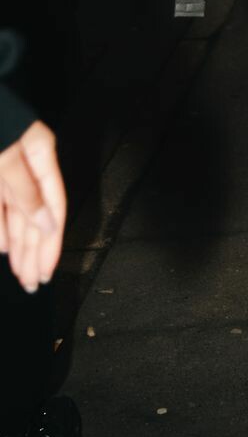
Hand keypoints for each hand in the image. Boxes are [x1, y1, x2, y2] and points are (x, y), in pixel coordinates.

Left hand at [0, 120, 65, 292]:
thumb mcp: (6, 158)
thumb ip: (25, 191)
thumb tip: (47, 223)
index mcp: (38, 154)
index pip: (53, 205)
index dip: (52, 241)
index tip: (47, 272)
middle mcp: (25, 162)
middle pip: (36, 213)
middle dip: (35, 250)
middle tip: (33, 283)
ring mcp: (4, 167)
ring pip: (15, 212)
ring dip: (18, 244)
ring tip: (20, 272)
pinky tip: (2, 245)